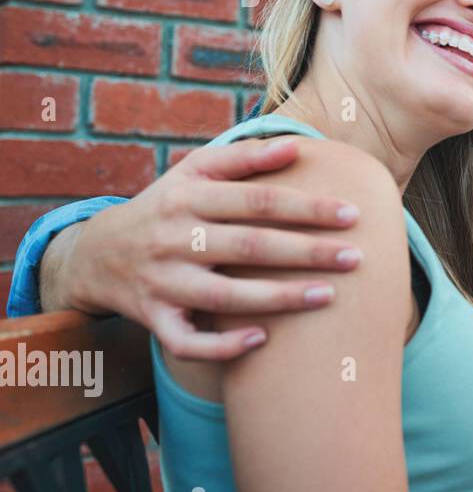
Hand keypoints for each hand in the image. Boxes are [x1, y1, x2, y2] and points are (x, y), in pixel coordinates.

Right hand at [67, 138, 362, 359]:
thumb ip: (245, 157)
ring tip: (328, 296)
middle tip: (357, 257)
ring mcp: (162, 282)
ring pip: (224, 297)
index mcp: (189, 198)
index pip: (258, 201)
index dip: (307, 208)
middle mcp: (174, 239)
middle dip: (307, 253)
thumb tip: (297, 145)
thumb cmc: (167, 206)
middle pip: (249, 247)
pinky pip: (186, 341)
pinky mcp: (152, 318)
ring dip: (278, 299)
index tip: (352, 214)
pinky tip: (262, 340)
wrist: (96, 252)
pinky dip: (221, 345)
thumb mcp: (194, 171)